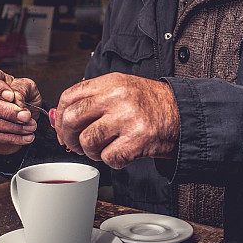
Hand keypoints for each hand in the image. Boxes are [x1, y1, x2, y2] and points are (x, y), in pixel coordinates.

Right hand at [0, 67, 39, 154]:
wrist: (24, 120)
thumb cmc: (23, 99)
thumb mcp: (28, 88)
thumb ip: (22, 89)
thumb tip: (16, 99)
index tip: (11, 96)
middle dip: (6, 111)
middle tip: (25, 116)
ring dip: (11, 127)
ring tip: (29, 127)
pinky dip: (10, 138)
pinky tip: (24, 137)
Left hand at [53, 73, 179, 168]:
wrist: (183, 113)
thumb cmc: (151, 104)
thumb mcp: (123, 88)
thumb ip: (94, 99)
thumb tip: (61, 118)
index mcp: (111, 83)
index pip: (69, 97)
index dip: (60, 116)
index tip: (62, 127)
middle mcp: (118, 97)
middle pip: (72, 118)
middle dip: (69, 137)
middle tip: (76, 144)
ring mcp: (127, 118)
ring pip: (87, 141)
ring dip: (91, 151)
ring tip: (103, 148)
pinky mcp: (137, 140)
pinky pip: (108, 158)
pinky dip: (112, 160)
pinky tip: (122, 152)